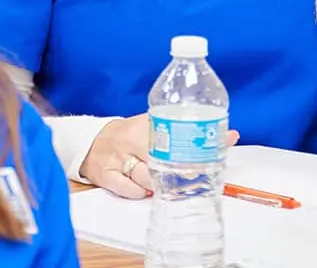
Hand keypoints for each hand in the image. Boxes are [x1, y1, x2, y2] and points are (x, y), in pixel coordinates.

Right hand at [80, 113, 239, 199]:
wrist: (91, 141)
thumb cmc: (128, 135)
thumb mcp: (148, 125)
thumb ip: (178, 130)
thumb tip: (225, 136)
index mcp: (143, 124)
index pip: (174, 131)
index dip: (196, 142)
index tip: (217, 146)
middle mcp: (130, 139)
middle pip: (160, 155)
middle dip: (182, 168)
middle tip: (198, 175)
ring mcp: (117, 158)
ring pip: (144, 174)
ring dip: (161, 182)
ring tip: (176, 187)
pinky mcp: (105, 174)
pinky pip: (125, 188)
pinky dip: (138, 193)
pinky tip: (147, 192)